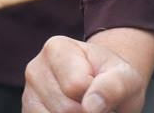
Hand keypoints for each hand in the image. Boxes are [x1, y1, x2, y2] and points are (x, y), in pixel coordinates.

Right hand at [23, 30, 153, 112]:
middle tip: (96, 102)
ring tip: (85, 107)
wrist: (103, 88)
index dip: (96, 94)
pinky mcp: (29, 112)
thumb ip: (112, 87)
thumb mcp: (125, 77)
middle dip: (87, 112)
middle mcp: (35, 69)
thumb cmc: (113, 79)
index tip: (100, 84)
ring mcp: (28, 93)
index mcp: (57, 48)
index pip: (76, 85)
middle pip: (65, 109)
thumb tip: (90, 107)